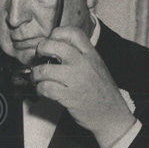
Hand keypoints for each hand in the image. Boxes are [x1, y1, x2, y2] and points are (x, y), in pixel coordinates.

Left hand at [31, 26, 136, 147]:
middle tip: (39, 57)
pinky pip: (46, 88)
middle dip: (41, 50)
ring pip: (45, 69)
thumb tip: (56, 47)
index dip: (57, 33)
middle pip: (55, 46)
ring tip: (37, 78)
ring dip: (36, 74)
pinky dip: (39, 89)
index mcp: (91, 55)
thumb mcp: (96, 66)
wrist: (111, 114)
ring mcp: (76, 80)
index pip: (73, 33)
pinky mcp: (69, 97)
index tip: (51, 41)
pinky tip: (42, 90)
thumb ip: (80, 55)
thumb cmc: (101, 91)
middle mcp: (84, 64)